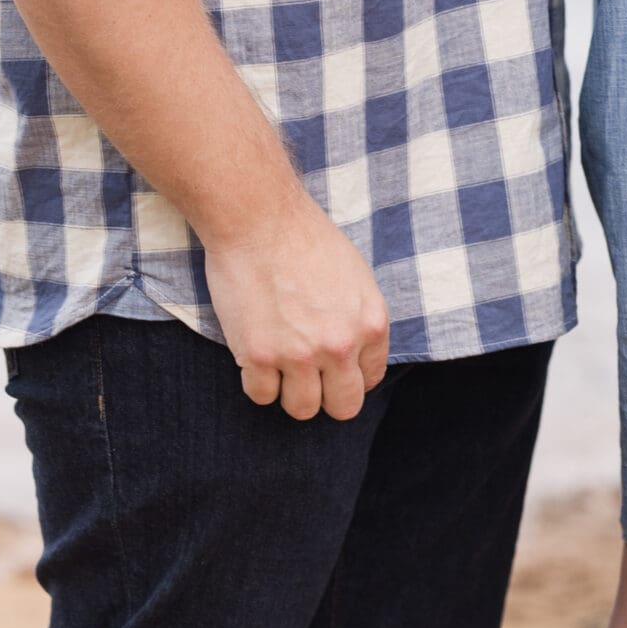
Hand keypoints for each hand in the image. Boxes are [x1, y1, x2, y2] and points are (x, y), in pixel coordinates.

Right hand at [204, 194, 390, 421]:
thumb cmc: (305, 238)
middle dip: (326, 396)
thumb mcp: (354, 277)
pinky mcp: (259, 356)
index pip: (370, 380)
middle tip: (307, 375)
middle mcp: (341, 345)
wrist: (259, 218)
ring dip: (289, 391)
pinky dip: (256, 381)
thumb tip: (354, 358)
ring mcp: (300, 354)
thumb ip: (358, 320)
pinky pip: (261, 396)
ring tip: (279, 363)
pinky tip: (255, 353)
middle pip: (343, 408)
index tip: (331, 365)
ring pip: (301, 410)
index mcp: (371, 323)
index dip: (349, 375)